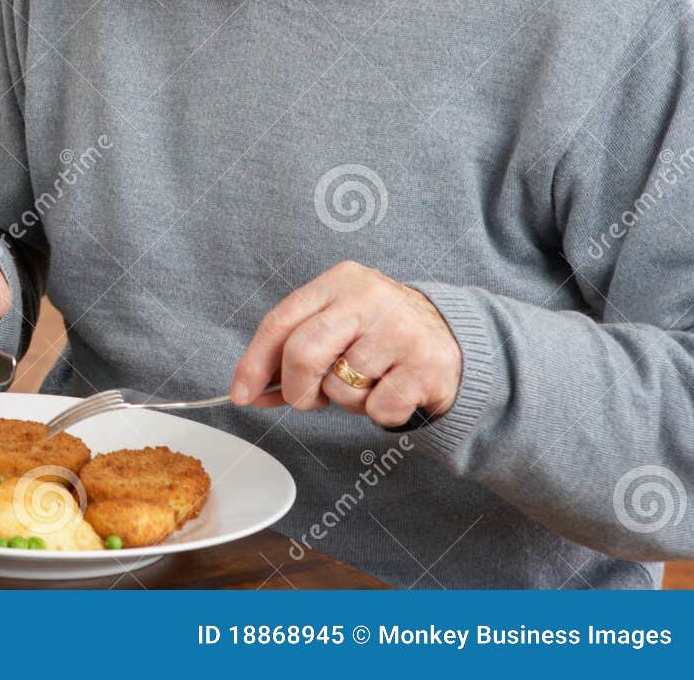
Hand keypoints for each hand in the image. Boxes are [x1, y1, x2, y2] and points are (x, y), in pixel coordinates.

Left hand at [229, 262, 461, 427]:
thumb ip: (292, 350)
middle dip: (295, 389)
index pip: (280, 321)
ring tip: (368, 382)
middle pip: (303, 353)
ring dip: (346, 401)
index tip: (241, 394)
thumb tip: (249, 391)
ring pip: (340, 387)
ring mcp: (400, 328)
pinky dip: (378, 413)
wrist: (452, 338)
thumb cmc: (378, 334)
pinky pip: (377, 409)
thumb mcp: (337, 324)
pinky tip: (394, 390)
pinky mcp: (427, 364)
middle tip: (307, 400)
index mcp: (338, 281)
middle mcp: (368, 297)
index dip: (254, 362)